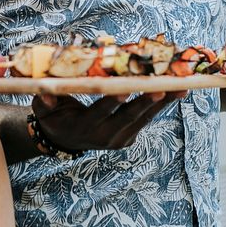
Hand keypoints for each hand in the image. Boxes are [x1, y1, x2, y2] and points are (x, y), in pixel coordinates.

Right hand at [31, 91, 185, 150]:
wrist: (64, 139)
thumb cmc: (54, 116)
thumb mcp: (43, 109)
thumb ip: (44, 100)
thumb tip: (46, 92)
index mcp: (84, 128)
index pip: (99, 113)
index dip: (111, 102)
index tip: (123, 90)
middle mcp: (104, 136)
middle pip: (129, 117)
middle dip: (146, 102)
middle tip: (163, 88)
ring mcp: (119, 139)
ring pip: (144, 118)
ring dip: (163, 102)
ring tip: (182, 87)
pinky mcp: (129, 138)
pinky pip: (147, 119)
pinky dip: (162, 104)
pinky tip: (178, 90)